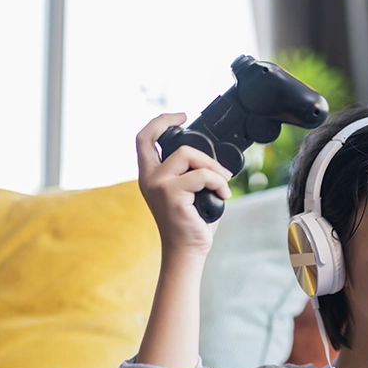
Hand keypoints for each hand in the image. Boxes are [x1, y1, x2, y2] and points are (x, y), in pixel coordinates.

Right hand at [135, 113, 232, 254]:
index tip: (182, 116)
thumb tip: (214, 158)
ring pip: (188, 156)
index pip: (144, 138)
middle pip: (174, 145)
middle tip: (222, 171)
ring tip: (223, 185)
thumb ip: (191, 172)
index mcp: (149, 175)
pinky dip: (218, 183)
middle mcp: (149, 178)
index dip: (160, 121)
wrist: (187, 251)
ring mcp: (158, 185)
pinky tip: (223, 195)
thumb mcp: (188, 192)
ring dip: (214, 169)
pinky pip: (202, 176)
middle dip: (203, 153)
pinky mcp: (172, 195)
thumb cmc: (191, 224)